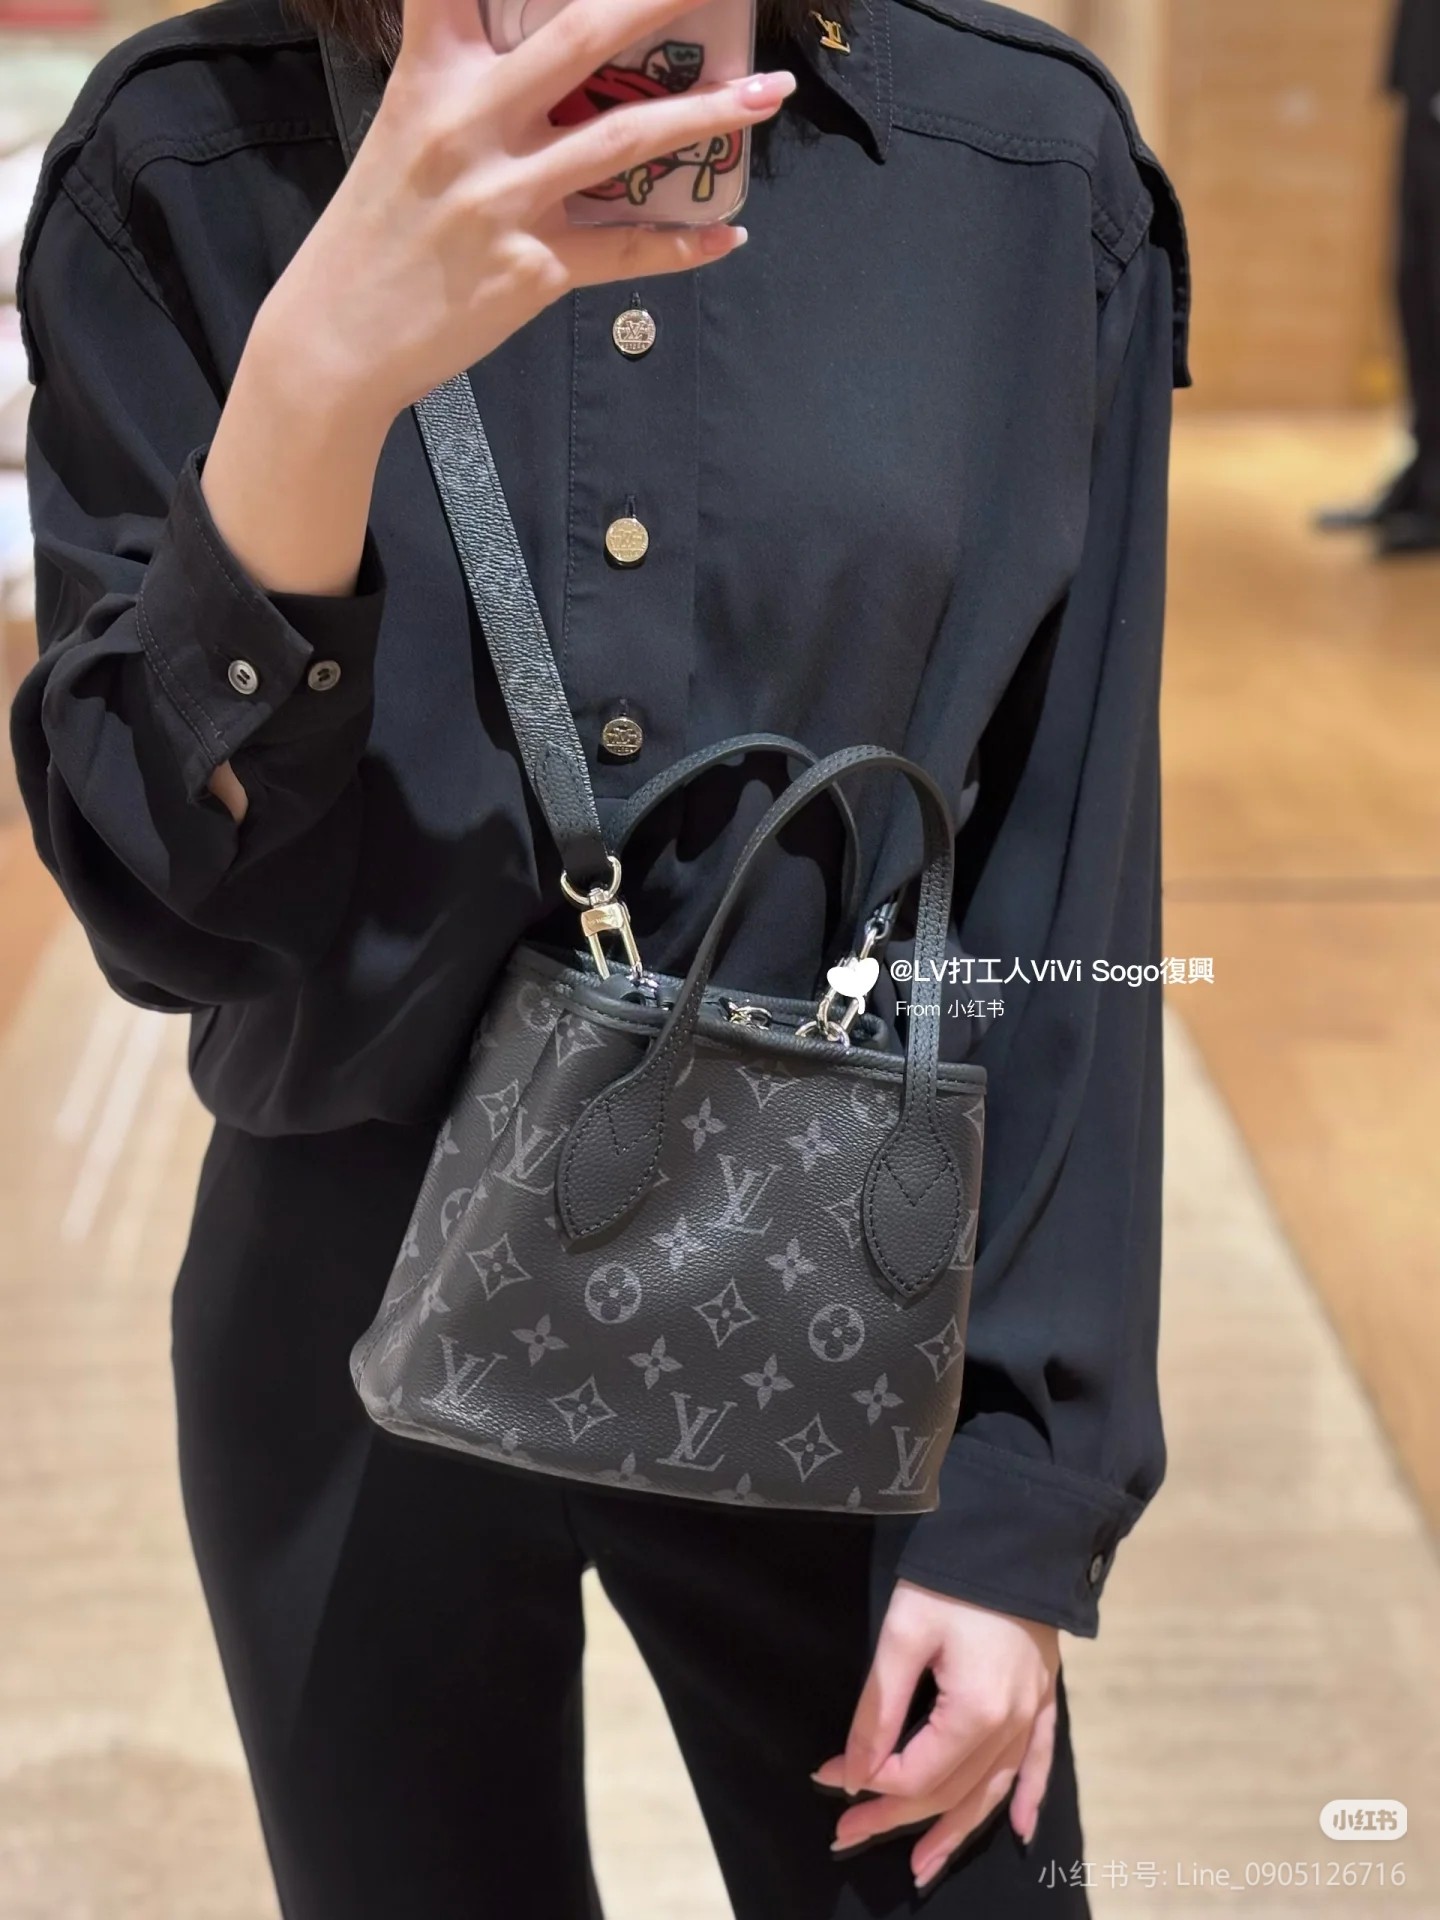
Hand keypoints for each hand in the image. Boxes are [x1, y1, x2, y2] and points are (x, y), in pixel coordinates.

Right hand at [261, 0, 796, 428]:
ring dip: (708, 113)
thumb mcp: (404, 131)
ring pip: (624, 141)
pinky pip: (624, 251)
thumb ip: (467, 83)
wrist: (339, 340)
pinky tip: (728, 234)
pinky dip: (682, 245)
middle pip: (580, 36)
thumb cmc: (376, 233)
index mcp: (432, 78)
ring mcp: (504, 199)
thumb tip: (548, 61)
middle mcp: (469, 125)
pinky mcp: (531, 270)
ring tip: (768, 94)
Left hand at [811, 1580, 1060, 1891]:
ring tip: (924, 1866)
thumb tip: (854, 1773)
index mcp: (977, 1712)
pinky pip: (1038, 1761)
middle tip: (847, 1837)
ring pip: (993, 1791)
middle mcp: (1012, 1724)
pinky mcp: (1044, 1694)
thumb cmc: (953, 1575)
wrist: (1017, 1530)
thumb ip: (879, 1707)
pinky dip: (1027, 1798)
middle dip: (896, 1818)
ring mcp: (1033, 1712)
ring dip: (957, 1831)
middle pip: (951, 1792)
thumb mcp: (903, 1632)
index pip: (917, 1775)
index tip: (827, 1777)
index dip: (870, 1784)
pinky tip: (1018, 1829)